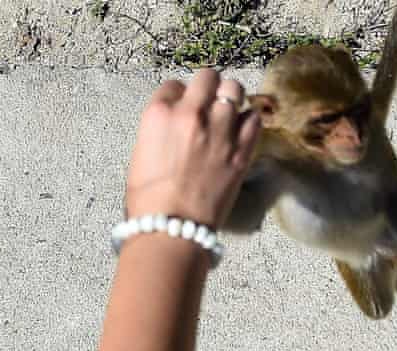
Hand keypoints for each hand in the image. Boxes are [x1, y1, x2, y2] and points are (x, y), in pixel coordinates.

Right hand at [125, 69, 260, 228]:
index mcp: (159, 114)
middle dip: (209, 85)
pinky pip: (254, 118)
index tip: (183, 107)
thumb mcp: (142, 153)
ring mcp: (220, 130)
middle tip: (210, 99)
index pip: (174, 85)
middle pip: (207, 77)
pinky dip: (250, 119)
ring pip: (235, 90)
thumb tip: (175, 123)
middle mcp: (191, 114)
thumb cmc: (149, 198)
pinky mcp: (242, 150)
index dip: (180, 95)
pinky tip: (243, 128)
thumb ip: (161, 129)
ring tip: (230, 110)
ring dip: (232, 97)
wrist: (173, 227)